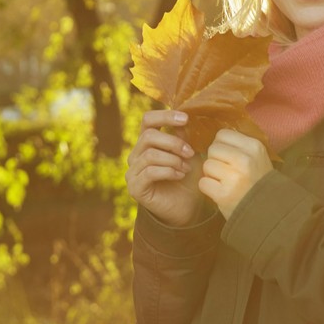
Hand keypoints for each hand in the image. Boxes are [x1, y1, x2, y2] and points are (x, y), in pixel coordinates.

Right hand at [126, 110, 201, 226]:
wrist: (188, 207)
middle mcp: (136, 155)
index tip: (185, 118)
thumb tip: (183, 117)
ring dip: (173, 160)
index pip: (147, 120)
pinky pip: (149, 172)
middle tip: (190, 153)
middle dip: (174, 143)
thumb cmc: (188, 177)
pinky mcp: (134, 187)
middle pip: (148, 136)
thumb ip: (183, 135)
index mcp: (147, 142)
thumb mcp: (189, 152)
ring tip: (186, 168)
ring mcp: (133, 171)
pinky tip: (180, 175)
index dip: (165, 116)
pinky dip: (169, 171)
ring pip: (150, 155)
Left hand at [199, 129, 273, 218]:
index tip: (228, 157)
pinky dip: (208, 188)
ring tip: (225, 182)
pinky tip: (220, 191)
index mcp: (254, 146)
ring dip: (211, 175)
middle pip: (213, 149)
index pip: (222, 134)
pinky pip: (203, 183)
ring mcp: (234, 177)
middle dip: (215, 160)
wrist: (267, 209)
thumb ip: (239, 146)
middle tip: (226, 172)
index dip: (221, 146)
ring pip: (206, 165)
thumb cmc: (258, 181)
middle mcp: (245, 159)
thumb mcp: (256, 157)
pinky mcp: (223, 194)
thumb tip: (215, 139)